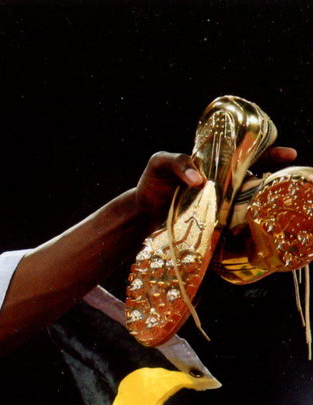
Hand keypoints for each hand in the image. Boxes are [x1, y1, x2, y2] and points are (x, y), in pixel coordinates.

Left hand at [132, 146, 299, 220]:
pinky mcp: (211, 220)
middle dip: (272, 178)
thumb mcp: (161, 163)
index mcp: (215, 163)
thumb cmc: (153, 181)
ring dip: (257, 202)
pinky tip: (248, 226)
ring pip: (245, 200)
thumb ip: (178, 163)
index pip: (246, 153)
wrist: (142, 210)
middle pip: (253, 177)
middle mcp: (222, 182)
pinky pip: (230, 220)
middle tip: (284, 180)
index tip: (289, 154)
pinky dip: (239, 223)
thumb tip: (199, 180)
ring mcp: (218, 202)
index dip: (269, 152)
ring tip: (270, 203)